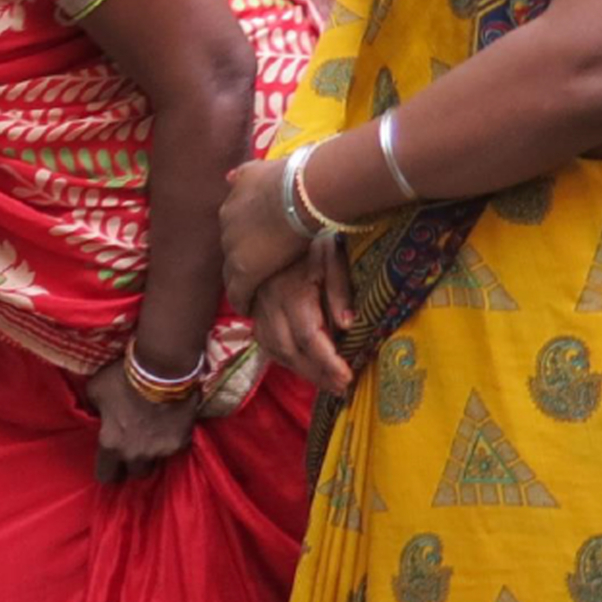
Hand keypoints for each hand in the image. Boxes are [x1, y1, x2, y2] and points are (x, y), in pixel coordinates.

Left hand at [82, 361, 197, 482]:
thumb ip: (95, 407)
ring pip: (156, 462)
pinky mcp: (181, 442)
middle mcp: (136, 453)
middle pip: (135, 473)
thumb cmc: (122, 379)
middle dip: (132, 465)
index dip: (106, 470)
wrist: (161, 370)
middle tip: (132, 450)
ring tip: (151, 437)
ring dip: (152, 454)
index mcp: (112, 444)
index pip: (105, 475)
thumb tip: (98, 412)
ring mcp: (161, 450)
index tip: (109, 464)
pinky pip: (173, 447)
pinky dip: (170, 439)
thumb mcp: (95, 390)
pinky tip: (169, 426)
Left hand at [220, 158, 312, 309]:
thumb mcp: (259, 169)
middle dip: (241, 258)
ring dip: (240, 281)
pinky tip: (248, 309)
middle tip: (253, 269)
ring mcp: (235, 249)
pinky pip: (238, 292)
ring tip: (248, 293)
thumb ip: (243, 174)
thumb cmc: (291, 178)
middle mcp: (227, 226)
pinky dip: (243, 301)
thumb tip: (228, 177)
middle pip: (231, 248)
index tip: (253, 246)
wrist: (301, 192)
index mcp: (232, 204)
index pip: (233, 228)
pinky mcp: (246, 270)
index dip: (244, 238)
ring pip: (232, 271)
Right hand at [249, 240, 354, 396]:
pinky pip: (262, 338)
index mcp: (292, 292)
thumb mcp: (333, 257)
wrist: (280, 213)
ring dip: (299, 368)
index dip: (327, 362)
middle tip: (340, 388)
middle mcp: (270, 303)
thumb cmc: (313, 235)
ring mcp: (259, 304)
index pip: (309, 337)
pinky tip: (298, 361)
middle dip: (316, 373)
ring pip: (273, 348)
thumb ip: (340, 291)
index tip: (346, 379)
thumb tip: (348, 325)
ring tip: (323, 381)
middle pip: (290, 350)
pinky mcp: (254, 303)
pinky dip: (280, 355)